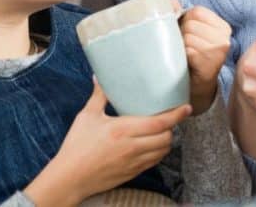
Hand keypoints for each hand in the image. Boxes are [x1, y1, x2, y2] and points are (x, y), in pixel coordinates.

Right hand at [24, 79, 191, 205]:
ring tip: (163, 131)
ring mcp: (134, 162)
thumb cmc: (76, 147)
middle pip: (166, 137)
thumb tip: (99, 77)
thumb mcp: (87, 116)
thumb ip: (99, 96)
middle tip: (171, 118)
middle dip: (172, 127)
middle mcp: (132, 147)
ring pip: (162, 151)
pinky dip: (158, 153)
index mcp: (123, 130)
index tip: (186, 108)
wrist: (69, 178)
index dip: (177, 115)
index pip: (160, 122)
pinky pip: (154, 162)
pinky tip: (152, 146)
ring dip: (166, 141)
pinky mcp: (132, 173)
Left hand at [181, 5, 231, 113]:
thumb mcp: (191, 32)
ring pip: (188, 37)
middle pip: (191, 24)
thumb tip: (171, 1)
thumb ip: (182, 13)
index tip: (188, 34)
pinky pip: (189, 51)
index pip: (197, 11)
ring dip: (181, 47)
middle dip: (182, 34)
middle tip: (186, 48)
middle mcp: (225, 37)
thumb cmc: (190, 56)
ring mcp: (220, 51)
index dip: (185, 21)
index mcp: (222, 26)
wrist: (195, 86)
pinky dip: (183, 57)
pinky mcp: (212, 64)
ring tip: (185, 56)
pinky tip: (188, 63)